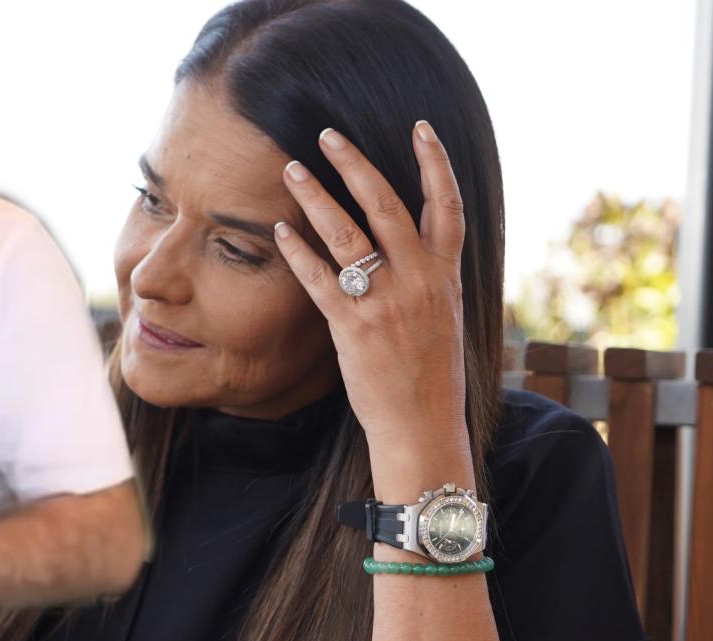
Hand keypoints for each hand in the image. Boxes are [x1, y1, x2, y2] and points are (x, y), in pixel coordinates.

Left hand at [274, 121, 471, 499]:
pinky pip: (319, 278)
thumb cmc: (430, 376)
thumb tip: (412, 247)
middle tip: (328, 134)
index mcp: (447, 277)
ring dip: (315, 196)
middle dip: (355, 164)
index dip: (435, 163)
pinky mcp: (353, 326)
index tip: (421, 128)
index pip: (447, 206)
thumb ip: (429, 278)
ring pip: (347, 233)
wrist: (424, 427)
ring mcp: (386, 302)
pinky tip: (278, 231)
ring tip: (291, 169)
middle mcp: (420, 281)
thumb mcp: (444, 318)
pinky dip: (297, 251)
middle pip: (386, 204)